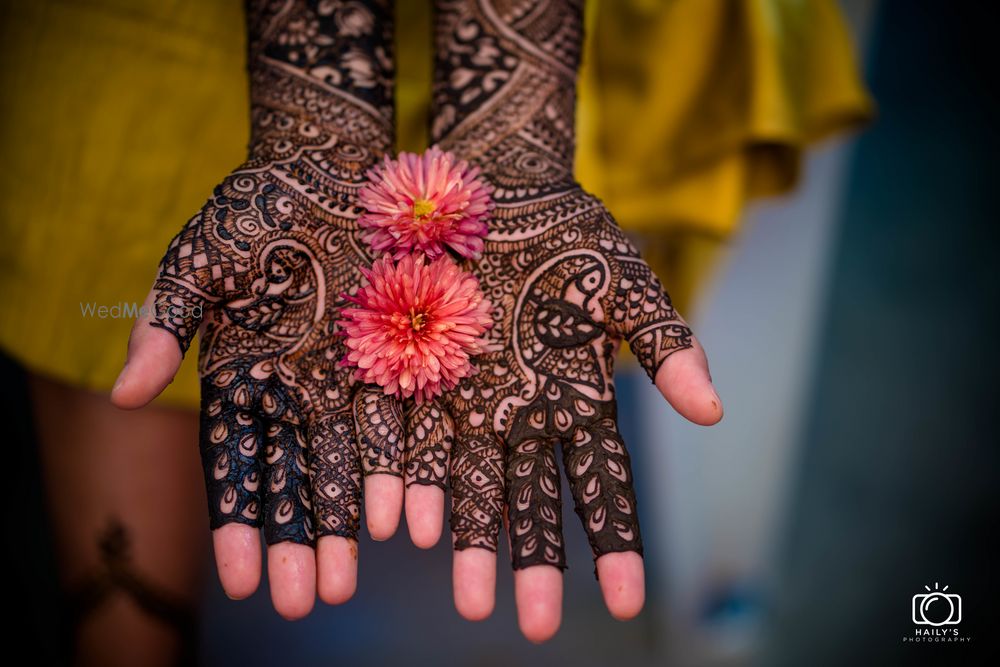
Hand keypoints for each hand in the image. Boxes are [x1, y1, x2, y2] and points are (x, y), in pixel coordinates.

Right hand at [112, 0, 402, 617]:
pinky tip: (415, 522)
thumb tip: (128, 396)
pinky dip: (410, 471)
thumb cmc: (253, 211)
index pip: (241, 467)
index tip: (244, 580)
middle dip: (303, 544)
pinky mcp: (406, 359)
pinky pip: (408, 423)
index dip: (241, 524)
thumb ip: (164, 325)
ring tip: (354, 579)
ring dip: (354, 523)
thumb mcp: (197, 259)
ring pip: (354, 466)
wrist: (332, 168)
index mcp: (245, 380)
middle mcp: (300, 394)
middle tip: (305, 604)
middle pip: (301, 482)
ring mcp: (353, 380)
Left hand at [403, 0, 722, 640]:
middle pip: (531, 501)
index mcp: (577, 398)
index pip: (603, 484)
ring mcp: (466, 400)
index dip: (614, 543)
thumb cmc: (566, 231)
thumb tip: (713, 414)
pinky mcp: (414, 375)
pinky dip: (409, 480)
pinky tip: (406, 526)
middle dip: (532, 564)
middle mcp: (522, 414)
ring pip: (468, 485)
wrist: (487, 182)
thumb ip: (667, 345)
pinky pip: (411, 437)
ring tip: (472, 602)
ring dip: (470, 544)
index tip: (624, 603)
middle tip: (530, 625)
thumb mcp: (625, 282)